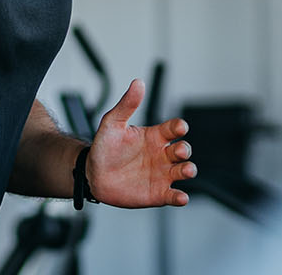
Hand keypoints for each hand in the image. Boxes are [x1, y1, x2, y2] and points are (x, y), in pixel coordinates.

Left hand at [88, 79, 195, 207]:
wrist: (93, 174)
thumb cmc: (104, 147)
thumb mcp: (112, 123)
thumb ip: (127, 104)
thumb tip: (137, 83)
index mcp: (155, 136)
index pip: (173, 128)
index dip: (179, 127)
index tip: (179, 127)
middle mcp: (162, 154)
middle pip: (183, 150)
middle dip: (185, 150)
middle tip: (178, 151)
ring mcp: (162, 174)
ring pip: (183, 171)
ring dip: (189, 170)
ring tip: (186, 170)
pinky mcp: (158, 193)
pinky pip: (173, 195)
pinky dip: (180, 198)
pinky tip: (181, 197)